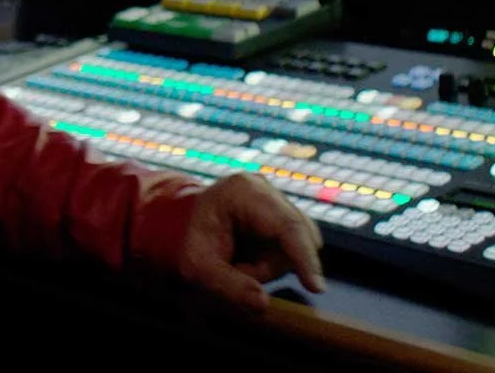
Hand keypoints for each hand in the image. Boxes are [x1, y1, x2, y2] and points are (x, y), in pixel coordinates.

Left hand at [173, 173, 324, 312]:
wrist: (178, 226)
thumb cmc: (186, 242)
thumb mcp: (198, 269)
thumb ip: (229, 286)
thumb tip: (263, 304)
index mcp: (244, 191)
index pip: (287, 225)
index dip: (304, 258)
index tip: (316, 287)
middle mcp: (265, 190)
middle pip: (296, 236)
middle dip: (270, 265)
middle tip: (236, 270)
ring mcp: (275, 200)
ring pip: (295, 246)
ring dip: (269, 266)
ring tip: (236, 265)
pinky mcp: (280, 215)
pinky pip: (289, 248)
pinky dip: (270, 262)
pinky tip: (247, 260)